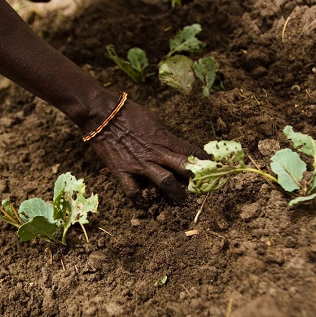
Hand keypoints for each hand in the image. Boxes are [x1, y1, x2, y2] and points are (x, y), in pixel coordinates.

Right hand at [89, 101, 207, 201]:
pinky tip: (145, 203)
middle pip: (184, 168)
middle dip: (196, 179)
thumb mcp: (153, 120)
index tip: (212, 166)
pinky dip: (140, 200)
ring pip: (165, 183)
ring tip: (181, 201)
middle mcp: (156, 153)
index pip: (191, 151)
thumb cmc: (128, 113)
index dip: (204, 160)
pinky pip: (134, 192)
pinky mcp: (123, 172)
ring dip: (176, 194)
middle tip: (203, 187)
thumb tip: (174, 145)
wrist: (103, 115)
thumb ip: (165, 136)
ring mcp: (140, 165)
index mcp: (165, 138)